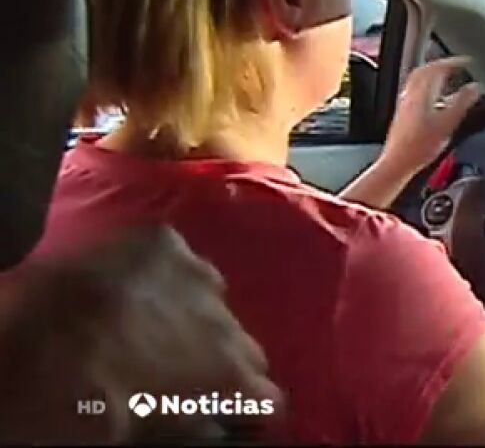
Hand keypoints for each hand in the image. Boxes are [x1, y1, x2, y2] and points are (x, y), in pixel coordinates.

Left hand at [0, 226, 280, 443]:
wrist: (27, 342)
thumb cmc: (86, 403)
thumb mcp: (149, 428)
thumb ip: (191, 421)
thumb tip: (203, 423)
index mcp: (230, 380)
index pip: (270, 401)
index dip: (246, 409)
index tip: (222, 414)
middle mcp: (230, 325)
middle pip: (247, 349)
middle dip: (220, 362)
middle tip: (176, 376)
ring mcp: (199, 276)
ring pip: (214, 301)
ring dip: (193, 316)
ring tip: (152, 328)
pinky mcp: (165, 241)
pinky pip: (179, 261)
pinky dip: (163, 276)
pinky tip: (134, 290)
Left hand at [379, 56, 480, 177]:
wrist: (397, 163)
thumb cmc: (419, 146)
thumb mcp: (448, 123)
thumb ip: (462, 103)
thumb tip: (474, 88)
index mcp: (421, 92)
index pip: (437, 67)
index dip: (453, 62)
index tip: (466, 61)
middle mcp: (410, 94)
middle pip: (424, 71)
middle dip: (441, 65)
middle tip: (455, 66)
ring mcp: (404, 104)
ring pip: (418, 81)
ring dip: (433, 76)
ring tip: (446, 79)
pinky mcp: (402, 115)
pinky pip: (415, 93)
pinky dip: (427, 89)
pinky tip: (434, 101)